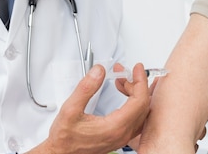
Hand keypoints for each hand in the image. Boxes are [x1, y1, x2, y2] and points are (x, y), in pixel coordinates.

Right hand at [30, 63, 149, 153]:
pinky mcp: (119, 137)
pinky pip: (135, 118)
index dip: (140, 80)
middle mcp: (122, 134)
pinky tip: (124, 95)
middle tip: (123, 72)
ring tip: (121, 81)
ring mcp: (122, 137)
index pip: (139, 100)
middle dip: (136, 84)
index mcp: (115, 127)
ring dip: (135, 93)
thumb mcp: (70, 109)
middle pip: (142, 104)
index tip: (137, 68)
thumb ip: (86, 88)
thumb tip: (99, 71)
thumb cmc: (64, 138)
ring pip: (140, 112)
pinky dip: (133, 103)